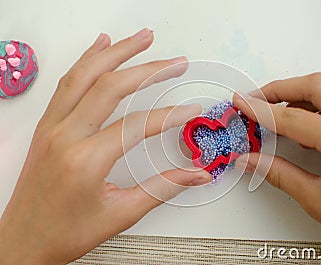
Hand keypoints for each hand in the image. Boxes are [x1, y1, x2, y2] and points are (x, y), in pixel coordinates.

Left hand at [0, 29, 210, 264]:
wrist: (23, 241)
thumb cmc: (65, 233)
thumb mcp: (120, 214)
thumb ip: (162, 189)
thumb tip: (196, 175)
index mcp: (84, 160)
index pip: (136, 125)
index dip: (170, 115)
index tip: (191, 109)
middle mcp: (64, 136)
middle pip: (110, 86)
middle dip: (148, 69)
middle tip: (176, 62)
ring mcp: (51, 127)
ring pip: (84, 75)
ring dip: (116, 52)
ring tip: (142, 38)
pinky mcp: (46, 126)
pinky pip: (66, 83)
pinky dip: (87, 60)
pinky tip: (100, 46)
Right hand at [233, 73, 320, 262]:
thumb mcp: (315, 199)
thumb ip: (277, 173)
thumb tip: (250, 160)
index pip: (293, 118)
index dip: (261, 111)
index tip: (244, 105)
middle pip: (317, 86)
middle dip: (281, 89)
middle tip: (258, 99)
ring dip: (304, 92)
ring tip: (280, 110)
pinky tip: (308, 121)